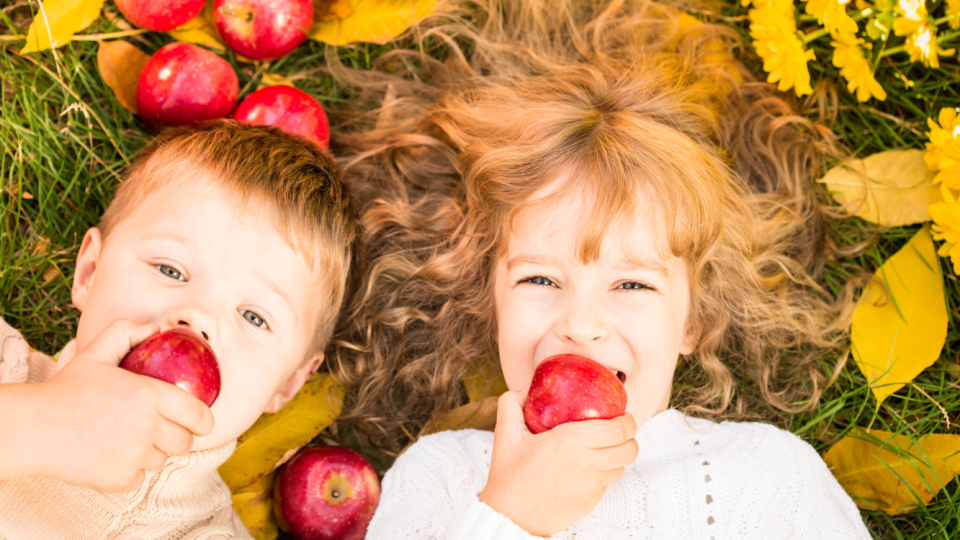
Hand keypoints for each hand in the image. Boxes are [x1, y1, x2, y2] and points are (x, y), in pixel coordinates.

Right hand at [14, 320, 214, 491]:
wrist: (33, 428)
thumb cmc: (67, 389)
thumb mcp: (96, 353)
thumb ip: (126, 333)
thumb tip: (156, 329)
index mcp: (149, 395)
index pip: (200, 415)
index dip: (203, 421)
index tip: (198, 421)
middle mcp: (147, 426)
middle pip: (185, 442)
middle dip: (176, 436)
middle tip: (156, 429)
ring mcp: (134, 456)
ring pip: (162, 460)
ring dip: (151, 452)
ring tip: (125, 439)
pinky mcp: (121, 479)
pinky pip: (141, 477)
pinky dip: (130, 470)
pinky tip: (109, 454)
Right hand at [478, 388, 638, 536]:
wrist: (509, 516)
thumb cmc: (508, 475)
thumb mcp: (505, 433)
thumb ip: (512, 403)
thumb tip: (526, 388)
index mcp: (570, 442)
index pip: (619, 430)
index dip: (628, 421)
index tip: (623, 415)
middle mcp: (586, 464)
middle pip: (629, 449)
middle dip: (630, 437)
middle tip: (620, 430)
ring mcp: (591, 487)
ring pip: (621, 467)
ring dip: (617, 455)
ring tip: (604, 448)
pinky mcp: (590, 503)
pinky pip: (606, 484)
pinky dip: (603, 473)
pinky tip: (587, 468)